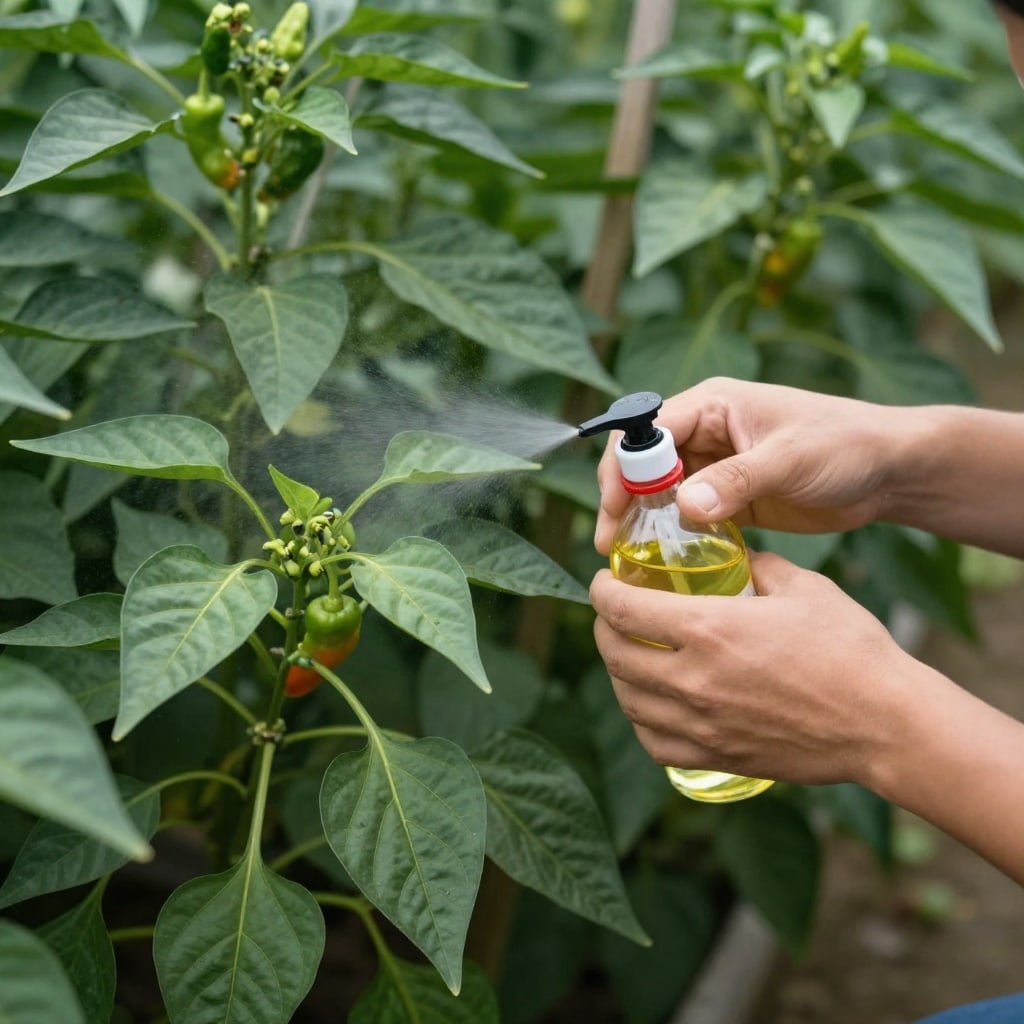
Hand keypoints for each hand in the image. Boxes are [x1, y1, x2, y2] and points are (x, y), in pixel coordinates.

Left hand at [589, 552, 924, 786]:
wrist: (885, 724)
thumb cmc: (850, 650)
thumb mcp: (802, 587)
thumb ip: (758, 567)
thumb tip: (738, 559)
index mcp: (709, 629)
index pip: (622, 608)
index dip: (601, 590)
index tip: (602, 581)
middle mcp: (693, 679)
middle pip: (614, 654)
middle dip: (603, 628)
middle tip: (613, 614)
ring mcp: (702, 724)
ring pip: (628, 700)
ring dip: (618, 672)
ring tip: (630, 654)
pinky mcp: (716, 756)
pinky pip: (654, 742)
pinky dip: (642, 720)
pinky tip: (653, 704)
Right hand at [595, 377, 906, 554]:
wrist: (889, 471)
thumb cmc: (845, 445)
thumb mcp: (790, 459)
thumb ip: (737, 480)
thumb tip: (683, 505)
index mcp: (711, 405)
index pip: (646, 431)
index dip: (623, 469)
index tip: (615, 508)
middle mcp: (704, 433)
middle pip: (643, 464)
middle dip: (622, 500)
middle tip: (610, 543)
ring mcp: (715, 467)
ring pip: (659, 493)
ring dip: (642, 522)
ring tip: (627, 560)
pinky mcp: (728, 498)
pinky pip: (685, 516)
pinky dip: (670, 536)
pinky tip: (661, 563)